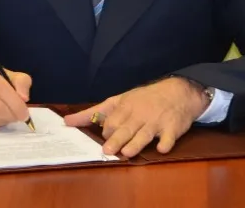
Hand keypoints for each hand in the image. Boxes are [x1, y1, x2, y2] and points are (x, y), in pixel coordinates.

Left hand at [64, 77, 208, 157]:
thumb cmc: (143, 99)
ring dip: (136, 143)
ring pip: (144, 133)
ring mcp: (156, 121)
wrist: (177, 92)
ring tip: (126, 153)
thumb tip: (66, 121)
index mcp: (125, 106)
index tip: (102, 139)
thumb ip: (94, 113)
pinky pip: (168, 137)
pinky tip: (161, 148)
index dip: (106, 130)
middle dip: (116, 139)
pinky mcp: (172, 128)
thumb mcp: (118, 101)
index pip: (112, 119)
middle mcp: (139, 113)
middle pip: (126, 127)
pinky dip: (165, 143)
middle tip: (107, 151)